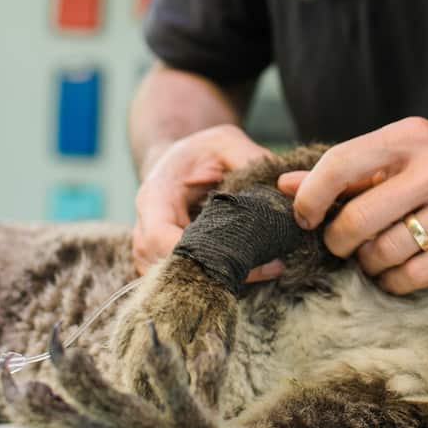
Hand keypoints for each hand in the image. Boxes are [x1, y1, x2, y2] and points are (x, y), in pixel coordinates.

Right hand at [132, 124, 282, 279]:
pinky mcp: (165, 266)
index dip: (194, 254)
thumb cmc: (200, 153)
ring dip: (219, 280)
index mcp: (154, 198)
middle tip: (269, 266)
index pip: (159, 237)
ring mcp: (150, 253)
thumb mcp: (225, 143)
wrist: (178, 165)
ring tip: (267, 268)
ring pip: (176, 282)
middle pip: (167, 267)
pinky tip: (253, 270)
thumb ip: (249, 158)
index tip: (238, 257)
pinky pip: (185, 283)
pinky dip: (217, 281)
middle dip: (217, 272)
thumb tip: (282, 185)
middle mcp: (145, 230)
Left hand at [279, 117, 427, 293]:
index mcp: (410, 137)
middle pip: (357, 220)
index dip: (310, 197)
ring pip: (384, 253)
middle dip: (339, 241)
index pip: (340, 164)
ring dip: (370, 264)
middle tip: (342, 243)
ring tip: (375, 254)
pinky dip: (396, 282)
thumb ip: (348, 169)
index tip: (304, 217)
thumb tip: (286, 185)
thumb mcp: (404, 150)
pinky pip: (414, 276)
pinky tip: (397, 272)